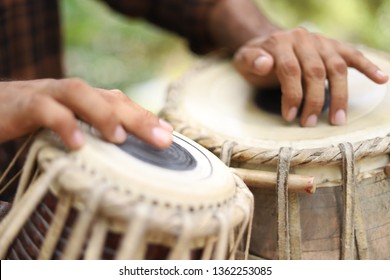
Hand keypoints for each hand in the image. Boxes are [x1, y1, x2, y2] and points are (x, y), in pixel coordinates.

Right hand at [0, 78, 172, 149]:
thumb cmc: (32, 120)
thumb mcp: (67, 128)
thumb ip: (91, 136)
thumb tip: (119, 159)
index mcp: (85, 100)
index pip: (121, 103)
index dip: (145, 117)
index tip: (169, 136)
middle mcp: (71, 93)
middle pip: (110, 98)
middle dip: (138, 117)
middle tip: (162, 140)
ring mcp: (48, 94)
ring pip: (79, 92)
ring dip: (103, 114)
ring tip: (120, 138)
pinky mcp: (24, 104)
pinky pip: (46, 110)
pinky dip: (64, 124)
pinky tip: (78, 144)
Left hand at [233, 27, 388, 126]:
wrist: (266, 44)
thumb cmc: (255, 59)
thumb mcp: (244, 61)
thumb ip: (251, 61)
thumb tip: (265, 63)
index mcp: (281, 41)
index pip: (290, 70)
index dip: (291, 95)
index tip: (290, 117)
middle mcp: (303, 38)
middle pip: (315, 71)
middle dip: (314, 101)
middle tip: (308, 124)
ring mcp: (321, 42)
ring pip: (336, 68)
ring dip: (339, 95)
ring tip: (338, 120)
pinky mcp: (333, 46)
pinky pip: (353, 55)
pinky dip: (368, 66)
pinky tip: (381, 79)